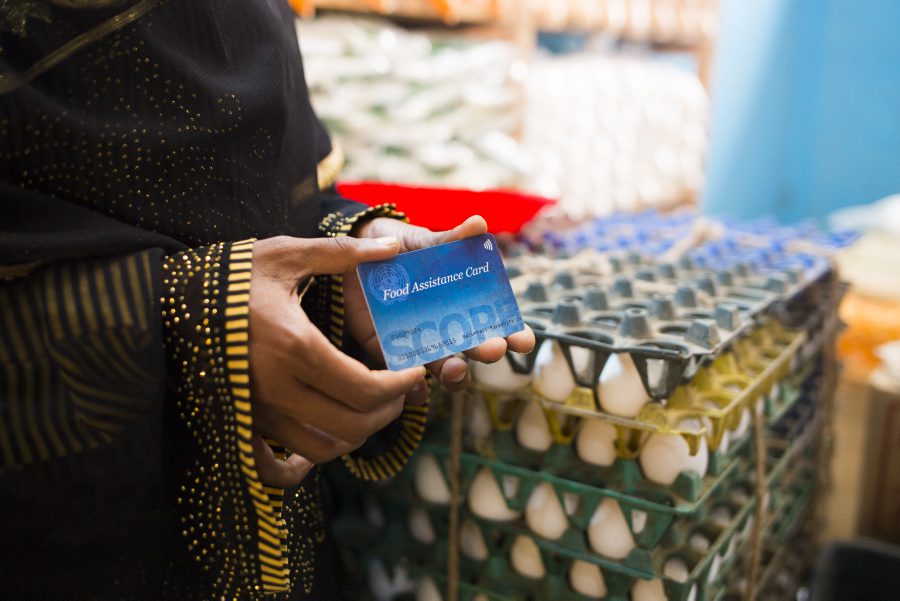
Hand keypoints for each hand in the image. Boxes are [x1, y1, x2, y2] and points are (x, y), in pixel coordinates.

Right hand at [249, 235, 424, 486]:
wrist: (165, 299)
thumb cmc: (230, 275)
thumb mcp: (284, 255)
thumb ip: (341, 254)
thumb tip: (393, 247)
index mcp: (295, 347)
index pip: (365, 389)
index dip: (400, 387)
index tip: (412, 372)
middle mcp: (275, 389)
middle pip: (351, 426)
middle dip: (387, 411)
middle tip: (399, 391)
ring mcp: (255, 412)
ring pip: (323, 450)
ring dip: (357, 434)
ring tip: (370, 407)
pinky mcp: (239, 422)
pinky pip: (275, 468)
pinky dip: (304, 465)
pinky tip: (321, 446)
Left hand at [346, 216, 535, 389]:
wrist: (357, 252)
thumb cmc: (401, 247)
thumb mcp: (425, 241)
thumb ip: (452, 239)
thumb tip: (479, 224)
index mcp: (465, 302)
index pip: (497, 323)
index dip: (514, 335)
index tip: (525, 341)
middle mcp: (448, 326)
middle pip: (474, 349)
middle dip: (486, 351)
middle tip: (492, 348)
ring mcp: (420, 341)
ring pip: (444, 367)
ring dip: (454, 373)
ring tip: (455, 368)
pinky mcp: (390, 350)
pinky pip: (405, 376)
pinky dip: (413, 388)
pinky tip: (417, 387)